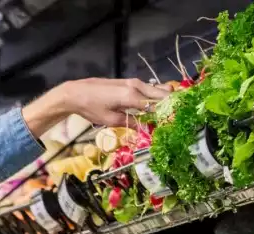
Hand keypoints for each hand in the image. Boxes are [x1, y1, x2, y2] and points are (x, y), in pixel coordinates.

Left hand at [23, 78, 170, 135]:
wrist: (76, 92)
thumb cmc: (91, 107)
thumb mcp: (110, 120)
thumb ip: (130, 123)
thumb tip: (145, 130)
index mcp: (132, 96)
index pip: (157, 105)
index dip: (168, 114)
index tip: (176, 122)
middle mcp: (136, 86)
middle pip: (161, 93)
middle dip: (171, 104)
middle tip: (177, 116)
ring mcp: (133, 82)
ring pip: (156, 89)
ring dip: (164, 99)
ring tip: (170, 113)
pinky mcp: (128, 82)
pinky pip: (147, 89)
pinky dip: (154, 96)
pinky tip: (157, 106)